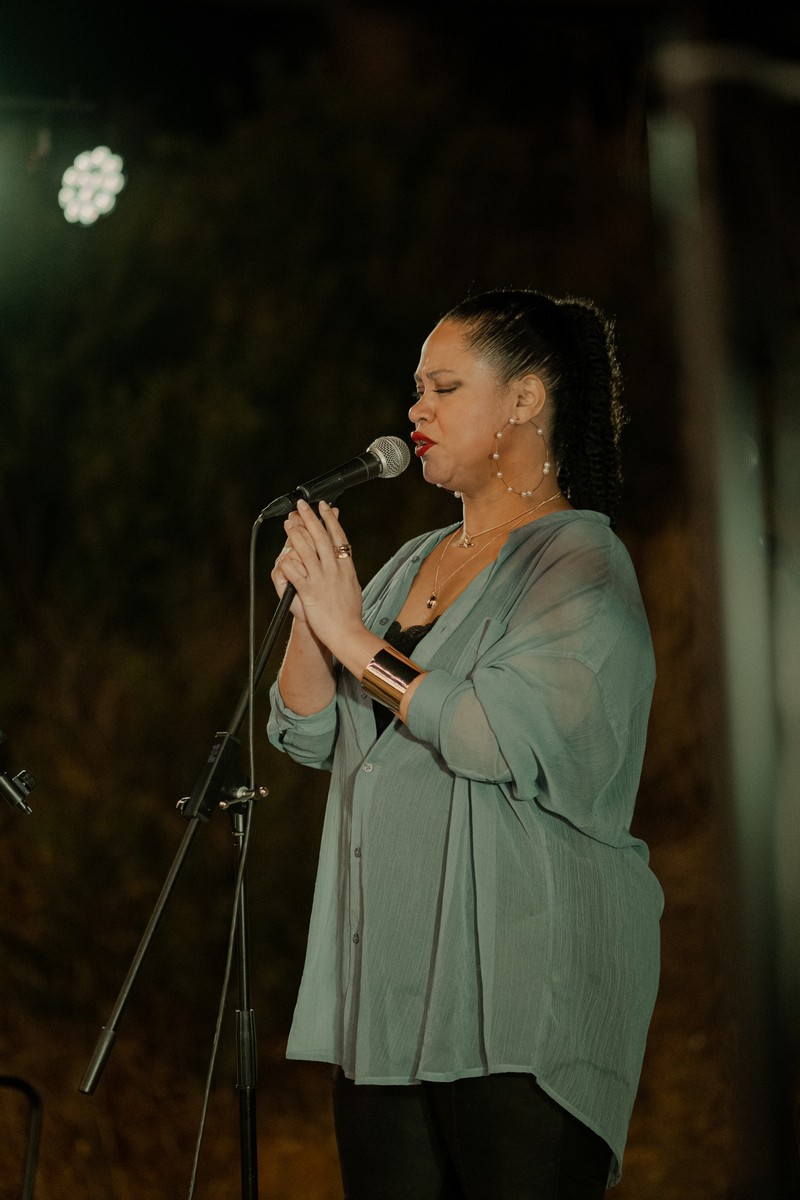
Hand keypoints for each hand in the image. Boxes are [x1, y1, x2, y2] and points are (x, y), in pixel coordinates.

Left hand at [273, 500, 366, 656]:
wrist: (347, 633)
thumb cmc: (349, 613)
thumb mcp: (353, 585)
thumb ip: (346, 568)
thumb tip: (344, 554)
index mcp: (347, 567)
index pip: (338, 536)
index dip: (330, 519)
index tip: (324, 506)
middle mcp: (335, 570)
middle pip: (321, 537)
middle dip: (310, 518)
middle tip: (301, 506)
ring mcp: (321, 580)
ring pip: (306, 551)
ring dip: (296, 534)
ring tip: (289, 522)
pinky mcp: (309, 592)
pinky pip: (295, 573)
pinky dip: (289, 564)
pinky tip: (283, 556)